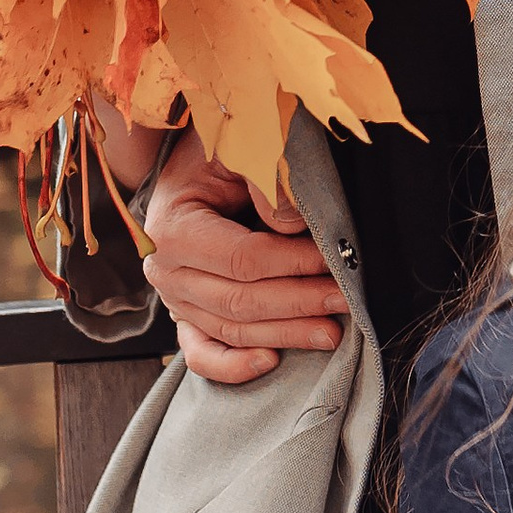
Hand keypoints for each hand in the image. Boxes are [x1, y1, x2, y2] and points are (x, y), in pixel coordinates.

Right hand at [144, 139, 346, 383]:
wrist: (191, 164)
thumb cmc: (218, 150)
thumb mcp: (240, 146)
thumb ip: (264, 181)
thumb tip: (292, 226)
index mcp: (173, 227)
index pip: (242, 259)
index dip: (292, 263)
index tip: (333, 259)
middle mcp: (166, 270)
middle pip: (239, 300)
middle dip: (298, 303)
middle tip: (346, 300)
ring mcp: (173, 297)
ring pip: (231, 329)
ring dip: (284, 334)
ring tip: (331, 332)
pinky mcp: (184, 314)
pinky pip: (202, 352)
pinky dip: (232, 365)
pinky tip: (270, 362)